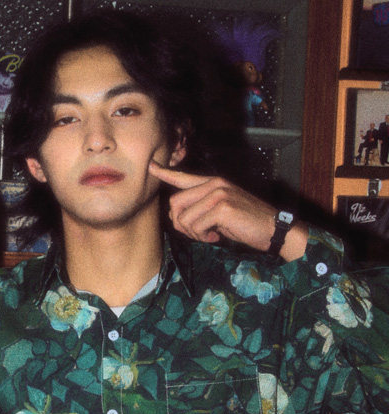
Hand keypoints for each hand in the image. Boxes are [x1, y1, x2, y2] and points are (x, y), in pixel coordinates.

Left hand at [149, 161, 307, 261]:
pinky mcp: (222, 207)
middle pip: (176, 203)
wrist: (272, 228)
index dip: (165, 173)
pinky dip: (202, 236)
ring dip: (193, 233)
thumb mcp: (219, 212)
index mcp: (213, 183)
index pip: (183, 177)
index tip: (151, 166)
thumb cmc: (244, 223)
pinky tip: (216, 236)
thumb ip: (200, 208)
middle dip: (181, 224)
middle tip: (198, 233)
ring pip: (184, 218)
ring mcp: (218, 193)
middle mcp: (214, 184)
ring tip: (209, 235)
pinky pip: (196, 226)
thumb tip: (177, 217)